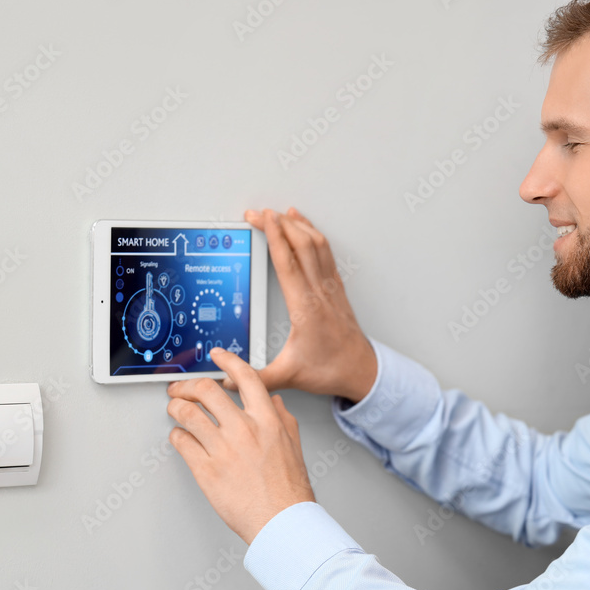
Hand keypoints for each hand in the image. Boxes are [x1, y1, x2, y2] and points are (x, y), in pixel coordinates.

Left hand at [166, 346, 314, 545]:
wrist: (282, 522)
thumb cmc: (289, 490)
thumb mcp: (293, 445)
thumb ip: (282, 418)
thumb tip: (273, 401)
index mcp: (267, 421)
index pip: (245, 377)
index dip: (227, 361)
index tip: (217, 356)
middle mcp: (244, 430)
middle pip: (207, 390)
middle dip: (188, 386)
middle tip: (181, 389)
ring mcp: (223, 450)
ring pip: (187, 414)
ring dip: (176, 408)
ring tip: (174, 410)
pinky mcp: (206, 471)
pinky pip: (182, 442)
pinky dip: (176, 436)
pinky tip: (180, 437)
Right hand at [238, 206, 376, 403]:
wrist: (362, 371)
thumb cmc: (331, 370)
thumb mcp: (289, 376)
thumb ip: (256, 377)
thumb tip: (227, 376)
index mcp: (305, 308)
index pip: (287, 263)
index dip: (274, 237)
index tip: (263, 219)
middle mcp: (319, 292)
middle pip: (300, 245)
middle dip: (279, 223)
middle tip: (259, 213)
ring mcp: (330, 288)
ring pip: (316, 245)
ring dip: (298, 225)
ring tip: (281, 213)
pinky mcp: (336, 289)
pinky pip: (326, 253)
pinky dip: (314, 235)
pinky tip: (306, 229)